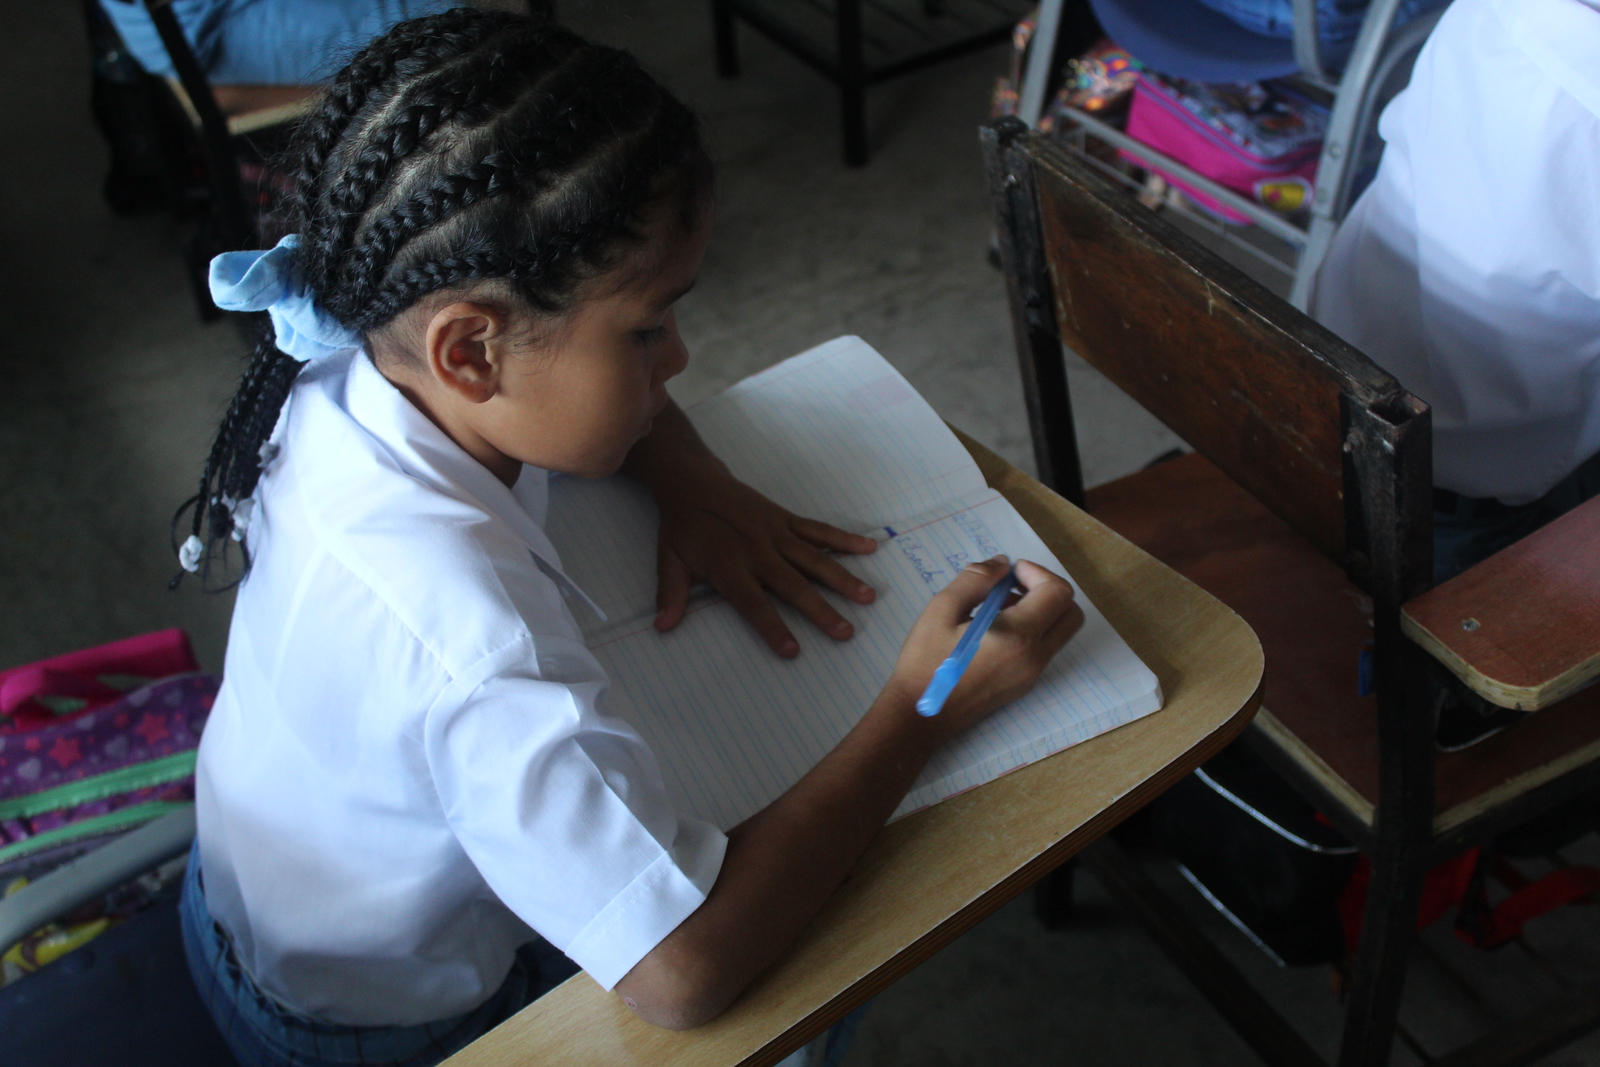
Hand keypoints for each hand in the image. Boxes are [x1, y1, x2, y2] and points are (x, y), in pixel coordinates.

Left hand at [653, 469, 878, 656]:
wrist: (693, 482)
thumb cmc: (683, 528)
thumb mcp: (669, 561)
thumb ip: (671, 594)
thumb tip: (663, 627)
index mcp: (729, 567)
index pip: (753, 604)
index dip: (773, 627)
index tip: (793, 650)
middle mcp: (757, 552)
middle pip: (793, 585)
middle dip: (820, 610)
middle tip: (846, 632)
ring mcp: (776, 534)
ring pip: (814, 559)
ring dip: (842, 578)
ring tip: (868, 596)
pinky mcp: (785, 519)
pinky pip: (818, 530)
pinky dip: (843, 539)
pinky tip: (869, 547)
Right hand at [889, 556, 1083, 733]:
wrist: (921, 715)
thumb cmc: (925, 662)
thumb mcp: (941, 609)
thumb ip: (975, 580)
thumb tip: (1002, 564)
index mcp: (1017, 636)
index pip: (1057, 592)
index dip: (1036, 572)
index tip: (1007, 573)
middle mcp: (1035, 656)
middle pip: (1070, 611)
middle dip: (1046, 589)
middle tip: (1011, 586)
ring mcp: (1033, 673)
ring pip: (1061, 631)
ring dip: (1041, 609)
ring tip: (998, 607)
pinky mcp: (1025, 684)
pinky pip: (1045, 647)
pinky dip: (1032, 629)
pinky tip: (995, 630)